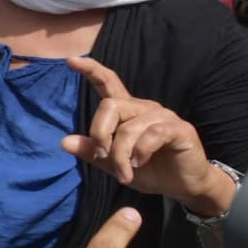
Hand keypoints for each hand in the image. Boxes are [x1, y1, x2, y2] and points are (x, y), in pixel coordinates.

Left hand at [61, 57, 229, 212]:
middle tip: (102, 157)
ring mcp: (163, 116)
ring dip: (121, 154)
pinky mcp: (180, 129)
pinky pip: (153, 134)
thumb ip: (92, 152)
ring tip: (124, 174)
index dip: (91, 70)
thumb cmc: (150, 171)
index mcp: (128, 112)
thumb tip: (64, 141)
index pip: (109, 82)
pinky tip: (140, 163)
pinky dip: (141, 151)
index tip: (72, 60)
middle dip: (100, 134)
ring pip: (129, 127)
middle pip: (110, 105)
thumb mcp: (114, 164)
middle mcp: (144, 108)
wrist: (183, 187)